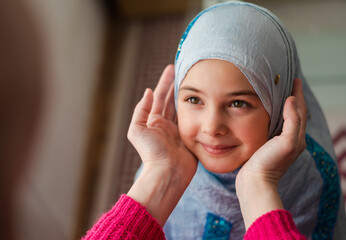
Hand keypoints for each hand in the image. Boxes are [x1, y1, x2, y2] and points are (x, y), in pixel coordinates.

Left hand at [127, 65, 196, 225]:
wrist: (167, 172)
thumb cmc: (151, 153)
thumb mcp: (138, 130)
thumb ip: (141, 110)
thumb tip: (149, 91)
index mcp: (154, 120)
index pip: (160, 96)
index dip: (165, 82)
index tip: (171, 68)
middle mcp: (166, 123)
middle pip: (173, 99)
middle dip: (177, 84)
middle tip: (185, 70)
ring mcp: (179, 129)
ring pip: (184, 107)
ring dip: (188, 94)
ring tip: (194, 80)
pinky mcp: (190, 136)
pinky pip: (194, 119)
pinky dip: (197, 108)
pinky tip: (203, 99)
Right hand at [236, 78, 306, 228]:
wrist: (255, 183)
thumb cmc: (269, 163)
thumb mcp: (285, 142)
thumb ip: (291, 121)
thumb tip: (291, 100)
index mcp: (297, 136)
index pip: (300, 110)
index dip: (298, 94)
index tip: (295, 80)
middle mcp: (290, 139)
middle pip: (294, 113)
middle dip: (293, 98)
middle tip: (286, 84)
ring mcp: (279, 143)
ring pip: (284, 119)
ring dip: (283, 106)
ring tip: (276, 94)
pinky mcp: (268, 146)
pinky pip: (275, 125)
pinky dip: (274, 115)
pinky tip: (266, 113)